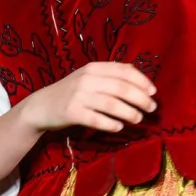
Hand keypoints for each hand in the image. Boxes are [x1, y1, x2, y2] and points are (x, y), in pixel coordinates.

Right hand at [16, 62, 155, 133]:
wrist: (41, 106)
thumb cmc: (71, 92)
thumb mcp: (89, 77)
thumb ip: (110, 75)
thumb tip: (140, 79)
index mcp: (94, 68)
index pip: (124, 71)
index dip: (142, 81)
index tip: (154, 92)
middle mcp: (86, 79)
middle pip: (121, 88)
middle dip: (141, 99)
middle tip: (151, 109)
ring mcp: (78, 96)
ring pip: (112, 104)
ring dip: (130, 113)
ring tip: (139, 119)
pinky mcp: (72, 113)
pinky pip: (97, 120)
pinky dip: (111, 124)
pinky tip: (119, 127)